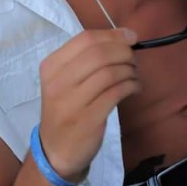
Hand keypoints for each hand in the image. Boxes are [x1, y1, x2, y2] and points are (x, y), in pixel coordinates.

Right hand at [38, 28, 138, 181]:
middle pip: (99, 54)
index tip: (131, 37)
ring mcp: (72, 101)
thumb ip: (88, 57)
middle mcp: (58, 81)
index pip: (85, 39)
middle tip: (134, 60)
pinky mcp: (88, 118)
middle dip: (124, 52)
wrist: (55, 150)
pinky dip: (131, 86)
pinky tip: (135, 88)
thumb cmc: (65, 109)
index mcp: (51, 66)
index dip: (113, 35)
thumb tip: (126, 35)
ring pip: (110, 73)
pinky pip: (116, 93)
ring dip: (130, 70)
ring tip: (135, 75)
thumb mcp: (66, 79)